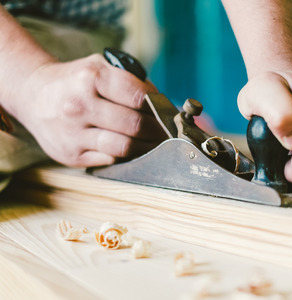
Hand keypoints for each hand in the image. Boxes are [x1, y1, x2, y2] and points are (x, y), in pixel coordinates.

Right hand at [10, 54, 165, 166]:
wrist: (33, 94)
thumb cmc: (75, 81)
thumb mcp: (99, 66)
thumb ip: (131, 80)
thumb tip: (161, 103)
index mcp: (91, 78)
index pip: (139, 97)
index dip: (158, 106)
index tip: (166, 111)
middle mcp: (79, 105)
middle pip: (135, 125)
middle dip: (157, 130)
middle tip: (165, 131)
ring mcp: (73, 133)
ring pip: (125, 147)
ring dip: (146, 146)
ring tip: (153, 142)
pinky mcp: (70, 154)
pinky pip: (110, 159)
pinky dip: (125, 155)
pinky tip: (130, 148)